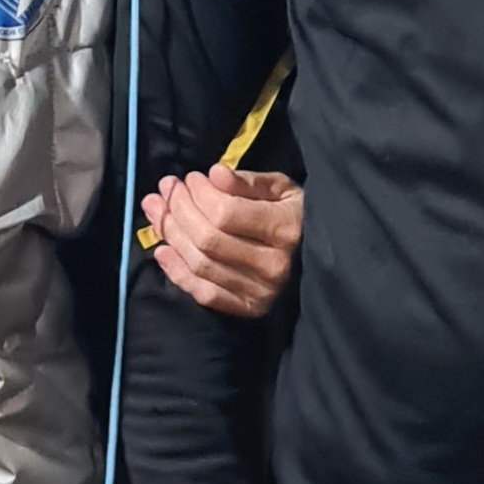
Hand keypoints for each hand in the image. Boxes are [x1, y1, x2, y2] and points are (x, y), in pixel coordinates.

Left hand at [140, 166, 302, 317]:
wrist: (325, 259)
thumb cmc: (299, 217)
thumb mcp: (283, 190)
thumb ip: (248, 182)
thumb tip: (213, 174)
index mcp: (284, 229)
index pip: (225, 213)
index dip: (199, 194)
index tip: (191, 178)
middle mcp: (272, 265)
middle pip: (207, 239)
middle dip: (178, 210)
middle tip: (166, 189)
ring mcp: (260, 291)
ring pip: (201, 264)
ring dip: (171, 235)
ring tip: (157, 211)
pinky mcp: (250, 308)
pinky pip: (204, 294)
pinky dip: (177, 273)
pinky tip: (162, 250)